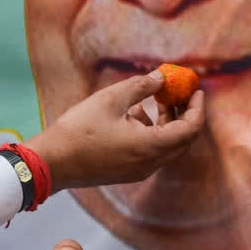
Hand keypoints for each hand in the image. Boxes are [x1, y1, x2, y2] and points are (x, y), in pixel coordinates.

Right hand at [24, 71, 204, 192]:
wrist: (53, 162)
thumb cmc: (80, 129)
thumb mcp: (110, 99)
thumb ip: (141, 86)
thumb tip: (161, 77)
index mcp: (151, 146)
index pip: (190, 129)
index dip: (197, 107)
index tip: (195, 88)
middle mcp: (150, 163)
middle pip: (182, 139)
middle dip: (183, 112)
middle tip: (178, 90)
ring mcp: (139, 171)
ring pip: (166, 145)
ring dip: (166, 121)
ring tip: (153, 97)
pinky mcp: (127, 172)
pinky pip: (151, 151)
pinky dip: (152, 132)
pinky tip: (133, 114)